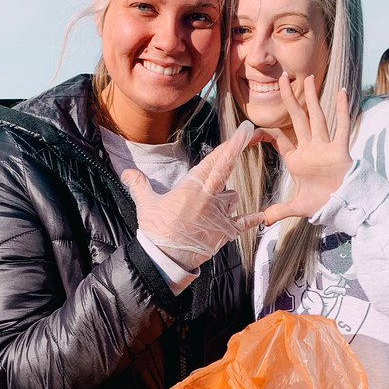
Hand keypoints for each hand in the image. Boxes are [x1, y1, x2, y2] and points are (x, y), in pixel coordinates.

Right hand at [122, 121, 264, 270]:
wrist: (165, 259)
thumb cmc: (155, 231)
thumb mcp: (146, 205)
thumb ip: (139, 185)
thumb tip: (127, 172)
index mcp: (192, 187)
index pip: (214, 160)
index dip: (230, 144)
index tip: (243, 130)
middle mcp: (210, 198)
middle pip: (227, 169)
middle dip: (236, 149)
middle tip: (248, 133)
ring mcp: (221, 215)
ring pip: (233, 197)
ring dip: (227, 197)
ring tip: (212, 205)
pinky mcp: (226, 233)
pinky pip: (244, 222)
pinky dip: (252, 219)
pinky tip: (261, 216)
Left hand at [258, 75, 351, 224]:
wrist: (343, 206)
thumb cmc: (323, 203)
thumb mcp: (297, 207)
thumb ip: (280, 211)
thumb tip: (262, 221)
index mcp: (296, 159)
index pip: (279, 140)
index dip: (266, 133)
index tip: (254, 127)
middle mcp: (310, 148)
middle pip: (298, 118)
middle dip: (290, 99)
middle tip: (282, 79)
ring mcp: (325, 147)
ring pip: (317, 117)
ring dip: (313, 98)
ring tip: (309, 77)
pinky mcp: (340, 150)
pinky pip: (341, 127)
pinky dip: (342, 110)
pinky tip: (341, 92)